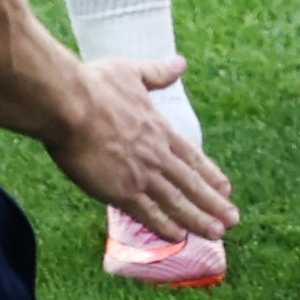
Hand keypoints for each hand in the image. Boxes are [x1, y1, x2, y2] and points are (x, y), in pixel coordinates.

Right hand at [46, 61, 237, 244]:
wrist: (67, 104)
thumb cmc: (94, 86)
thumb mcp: (132, 73)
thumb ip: (158, 73)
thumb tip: (181, 62)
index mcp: (159, 129)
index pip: (192, 156)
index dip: (209, 174)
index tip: (226, 188)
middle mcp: (156, 155)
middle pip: (191, 183)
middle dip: (213, 203)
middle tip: (232, 219)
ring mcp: (140, 174)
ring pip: (176, 202)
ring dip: (198, 219)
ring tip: (217, 233)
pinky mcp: (119, 191)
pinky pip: (147, 213)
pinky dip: (164, 226)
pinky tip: (178, 237)